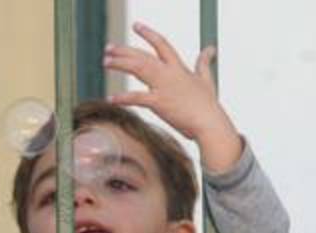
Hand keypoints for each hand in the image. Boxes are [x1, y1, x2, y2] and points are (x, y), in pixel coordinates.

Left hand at [104, 22, 241, 172]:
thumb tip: (210, 48)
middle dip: (124, 50)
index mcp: (178, 67)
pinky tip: (110, 98)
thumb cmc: (208, 105)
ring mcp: (164, 87)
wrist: (210, 123)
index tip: (135, 26)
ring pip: (139, 68)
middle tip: (108, 47)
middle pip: (143, 56)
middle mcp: (169, 73)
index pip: (162, 44)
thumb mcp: (206, 79)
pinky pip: (137, 98)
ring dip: (120, 64)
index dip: (148, 34)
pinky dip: (123, 98)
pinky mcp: (159, 103)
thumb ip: (204, 63)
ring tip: (105, 62)